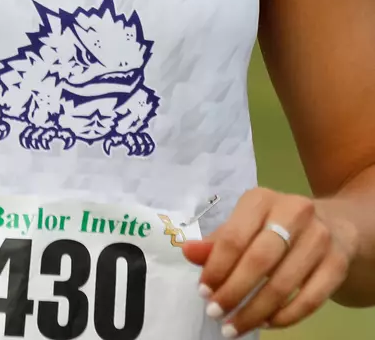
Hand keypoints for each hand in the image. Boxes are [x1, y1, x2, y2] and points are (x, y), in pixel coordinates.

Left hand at [181, 187, 357, 334]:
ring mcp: (320, 238)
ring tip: (236, 325)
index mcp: (261, 199)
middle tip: (216, 313)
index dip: (216, 267)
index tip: (203, 291)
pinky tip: (266, 323)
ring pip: (284, 283)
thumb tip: (188, 252)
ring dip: (256, 310)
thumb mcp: (246, 223)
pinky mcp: (337, 264)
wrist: (334, 223)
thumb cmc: (277, 223)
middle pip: (259, 261)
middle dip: (234, 291)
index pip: (234, 237)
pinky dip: (285, 316)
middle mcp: (293, 213)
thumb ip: (218, 240)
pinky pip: (311, 299)